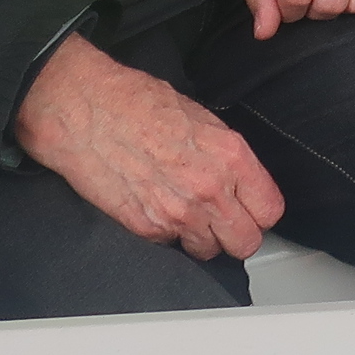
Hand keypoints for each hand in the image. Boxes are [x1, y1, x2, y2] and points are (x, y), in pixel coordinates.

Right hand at [12, 32, 283, 260]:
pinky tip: (156, 207)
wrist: (83, 110)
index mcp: (230, 155)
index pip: (270, 209)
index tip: (249, 207)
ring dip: (202, 238)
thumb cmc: (137, 102)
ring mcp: (177, 213)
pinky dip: (167, 234)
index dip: (259, 210)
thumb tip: (238, 178)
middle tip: (222, 220)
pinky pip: (171, 245)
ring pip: (210, 252)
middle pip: (246, 243)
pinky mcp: (145, 228)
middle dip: (236, 234)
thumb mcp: (199, 116)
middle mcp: (210, 189)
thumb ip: (225, 154)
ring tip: (186, 212)